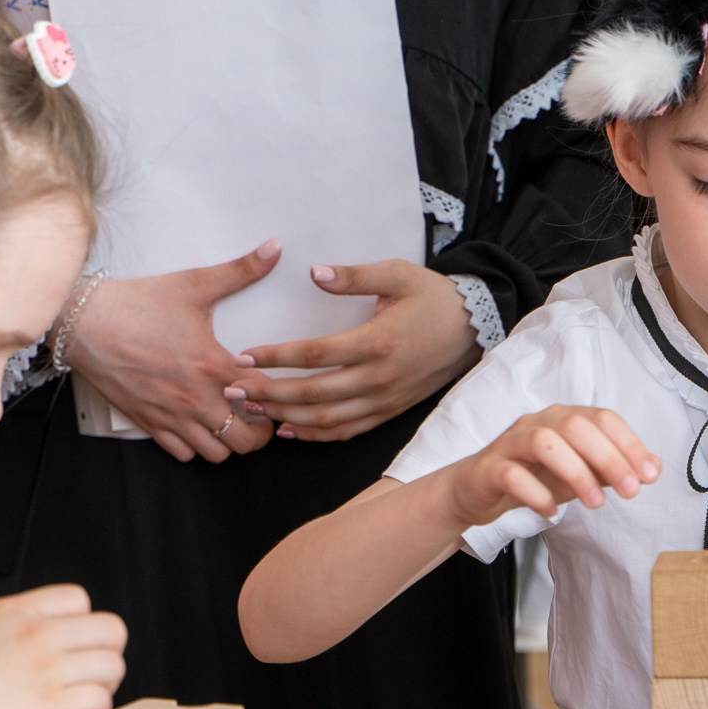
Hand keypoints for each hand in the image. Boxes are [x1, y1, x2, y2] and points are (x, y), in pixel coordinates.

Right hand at [0, 585, 127, 708]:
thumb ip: (17, 630)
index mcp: (17, 612)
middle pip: (112, 631)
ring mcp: (46, 668)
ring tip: (79, 702)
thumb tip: (47, 644)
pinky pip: (100, 701)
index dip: (80, 628)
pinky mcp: (50, 705)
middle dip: (104, 656)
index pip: (79, 599)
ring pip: (114, 667)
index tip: (69, 650)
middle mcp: (38, 633)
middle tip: (85, 678)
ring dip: (103, 688)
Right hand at [64, 243, 280, 463]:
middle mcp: (195, 399)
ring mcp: (171, 416)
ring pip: (215, 454)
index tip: (278, 393)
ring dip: (229, 441)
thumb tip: (275, 247)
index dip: (278, 399)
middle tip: (260, 414)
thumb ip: (241, 270)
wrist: (85, 322)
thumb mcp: (194, 284)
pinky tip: (198, 424)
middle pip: (245, 441)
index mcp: (213, 366)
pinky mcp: (148, 423)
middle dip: (260, 432)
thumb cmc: (139, 303)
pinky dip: (195, 445)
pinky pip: (182, 454)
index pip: (264, 399)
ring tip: (231, 420)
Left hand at [231, 261, 480, 442]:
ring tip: (253, 409)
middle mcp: (378, 377)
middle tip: (233, 390)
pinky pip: (347, 430)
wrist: (473, 329)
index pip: (316, 355)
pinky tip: (289, 429)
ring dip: (286, 416)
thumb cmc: (433, 297)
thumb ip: (354, 276)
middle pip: (313, 393)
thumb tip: (314, 273)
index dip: (277, 357)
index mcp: (377, 342)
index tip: (245, 356)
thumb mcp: (398, 274)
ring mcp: (384, 399)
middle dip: (269, 394)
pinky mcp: (389, 411)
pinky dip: (316, 435)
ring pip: (326, 418)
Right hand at [441, 406, 659, 530]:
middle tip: (629, 492)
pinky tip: (551, 512)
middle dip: (609, 458)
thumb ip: (613, 469)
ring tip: (595, 503)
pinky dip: (536, 494)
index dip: (629, 445)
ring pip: (544, 442)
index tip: (648, 476)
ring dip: (576, 473)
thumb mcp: (580, 474)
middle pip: (577, 427)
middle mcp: (538, 423)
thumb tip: (654, 468)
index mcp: (564, 419)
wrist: (478, 490)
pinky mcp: (490, 467)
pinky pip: (513, 474)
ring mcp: (511, 443)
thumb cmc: (534, 477)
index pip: (603, 419)